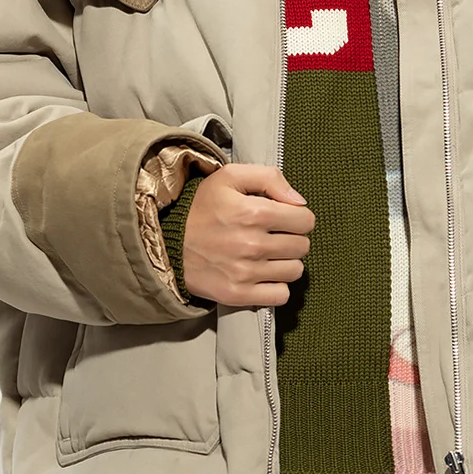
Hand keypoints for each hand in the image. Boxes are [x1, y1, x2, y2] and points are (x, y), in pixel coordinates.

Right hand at [181, 164, 314, 307]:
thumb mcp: (230, 177)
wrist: (167, 242)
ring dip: (285, 263)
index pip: (305, 221)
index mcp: (254, 212)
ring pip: (294, 271)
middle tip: (273, 237)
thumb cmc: (202, 208)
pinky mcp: (238, 294)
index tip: (284, 219)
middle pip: (302, 247)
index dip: (298, 218)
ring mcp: (245, 272)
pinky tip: (262, 275)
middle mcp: (252, 244)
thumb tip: (300, 201)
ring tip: (267, 255)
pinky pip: (280, 295)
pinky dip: (276, 286)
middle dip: (292, 239)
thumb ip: (270, 178)